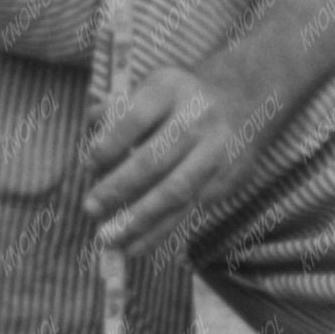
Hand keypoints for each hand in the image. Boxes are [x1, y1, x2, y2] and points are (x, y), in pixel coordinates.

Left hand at [84, 63, 264, 253]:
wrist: (245, 102)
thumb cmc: (181, 100)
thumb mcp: (152, 87)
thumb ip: (117, 109)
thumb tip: (90, 126)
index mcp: (171, 90)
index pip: (135, 119)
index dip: (110, 144)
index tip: (89, 166)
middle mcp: (197, 119)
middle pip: (154, 160)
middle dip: (118, 189)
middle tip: (90, 208)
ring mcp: (215, 152)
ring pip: (174, 192)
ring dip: (138, 220)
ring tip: (109, 238)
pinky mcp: (225, 180)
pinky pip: (187, 210)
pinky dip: (159, 232)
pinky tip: (134, 246)